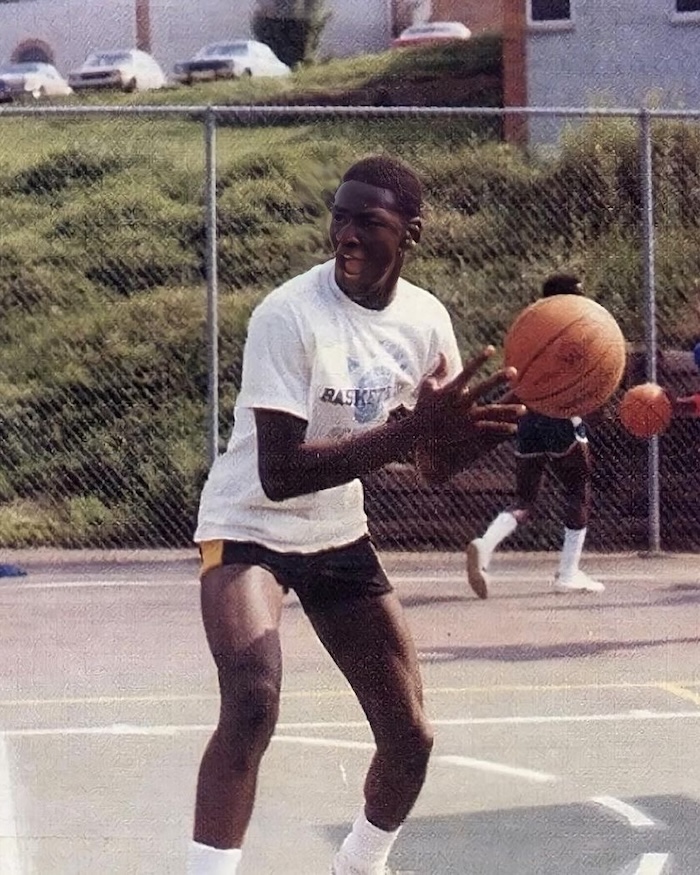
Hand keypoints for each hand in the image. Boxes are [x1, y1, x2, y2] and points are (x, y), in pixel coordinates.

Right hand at [414, 346, 525, 481]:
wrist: (418, 431)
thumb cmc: (423, 406)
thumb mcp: (427, 386)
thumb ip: (438, 370)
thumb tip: (443, 353)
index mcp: (451, 390)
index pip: (467, 371)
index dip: (479, 360)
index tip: (491, 349)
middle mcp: (460, 402)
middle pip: (482, 388)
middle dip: (497, 380)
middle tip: (514, 371)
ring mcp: (465, 417)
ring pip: (490, 412)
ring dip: (508, 410)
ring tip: (524, 409)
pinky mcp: (467, 430)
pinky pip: (487, 429)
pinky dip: (501, 428)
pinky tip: (515, 428)